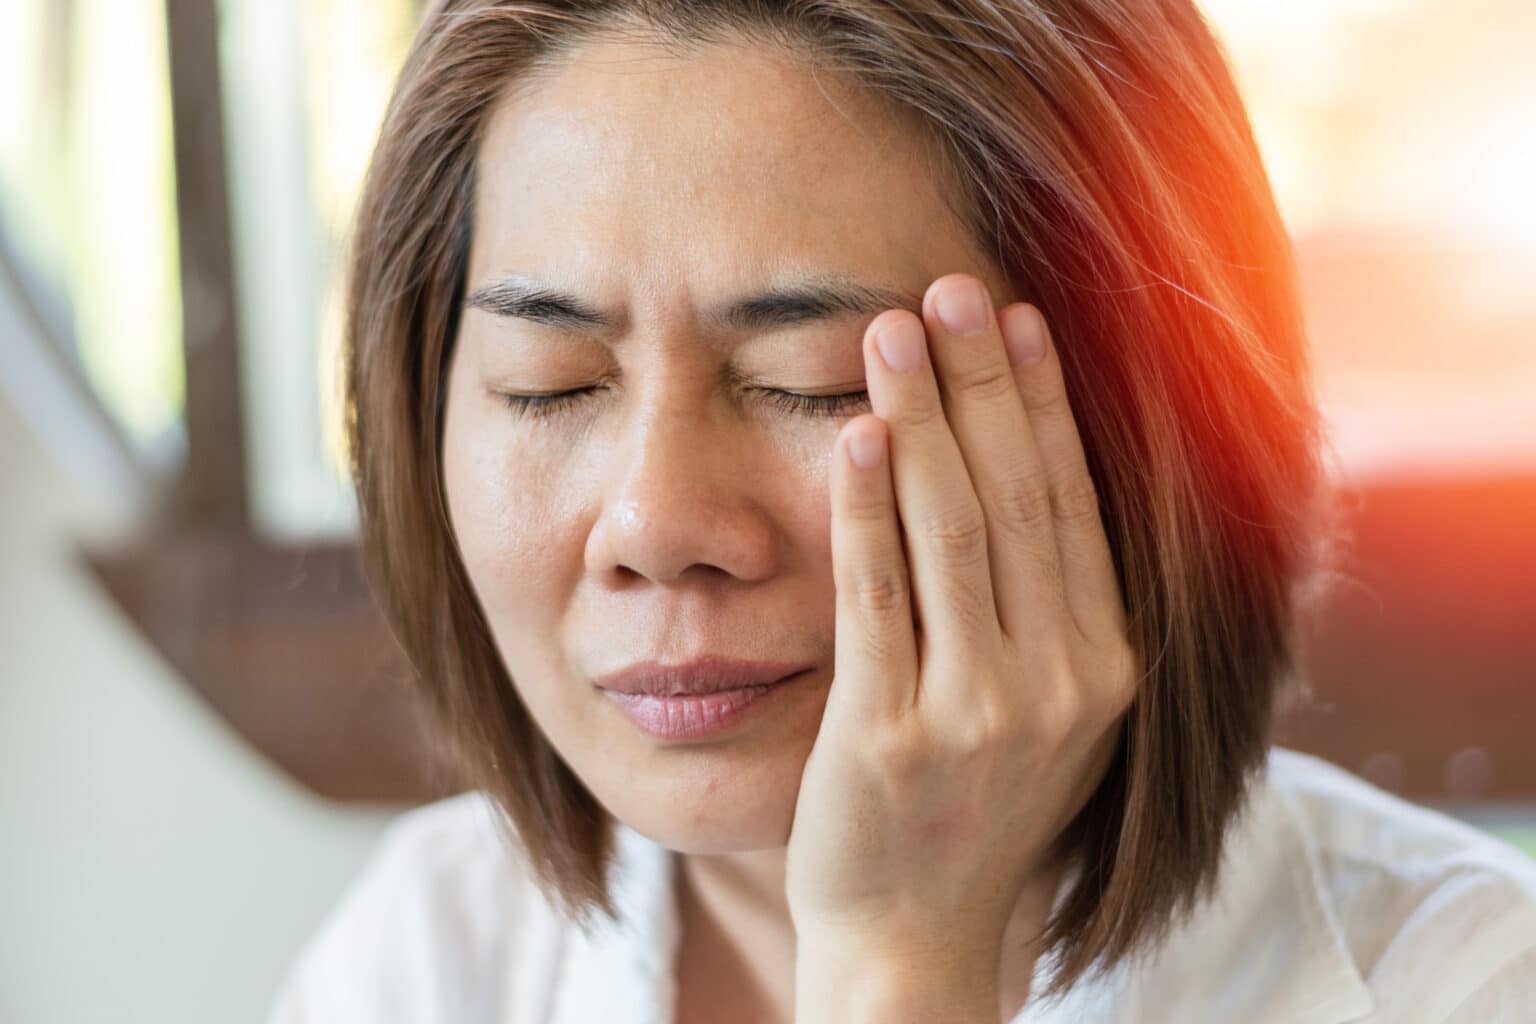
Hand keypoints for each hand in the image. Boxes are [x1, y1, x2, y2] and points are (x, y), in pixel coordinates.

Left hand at [785, 273, 1139, 961]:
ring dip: (923, 418)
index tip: (1015, 319)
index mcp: (1106, 666)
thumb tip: (1032, 469)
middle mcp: (1060, 684)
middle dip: (981, 382)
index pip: (1071, 505)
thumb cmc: (969, 808)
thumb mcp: (1046, 711)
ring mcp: (978, 713)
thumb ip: (1048, 607)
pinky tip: (857, 437)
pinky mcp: (892, 736)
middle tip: (949, 286)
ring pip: (952, 532)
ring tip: (891, 331)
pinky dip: (868, 510)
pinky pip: (880, 597)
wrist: (913, 935)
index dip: (1043, 404)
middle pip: (1017, 497)